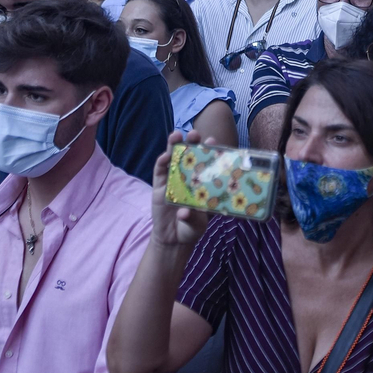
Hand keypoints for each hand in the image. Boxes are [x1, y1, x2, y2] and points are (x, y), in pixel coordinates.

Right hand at [149, 131, 210, 251]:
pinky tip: (164, 156)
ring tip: (176, 136)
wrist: (173, 239)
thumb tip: (184, 212)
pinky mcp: (159, 187)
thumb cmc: (191, 228)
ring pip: (173, 159)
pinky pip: (159, 172)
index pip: (208, 163)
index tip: (213, 141)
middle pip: (190, 155)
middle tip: (194, 133)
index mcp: (203, 183)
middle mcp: (188, 178)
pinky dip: (161, 163)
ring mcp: (173, 180)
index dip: (210, 151)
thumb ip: (192, 217)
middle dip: (192, 142)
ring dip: (174, 146)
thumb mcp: (196, 225)